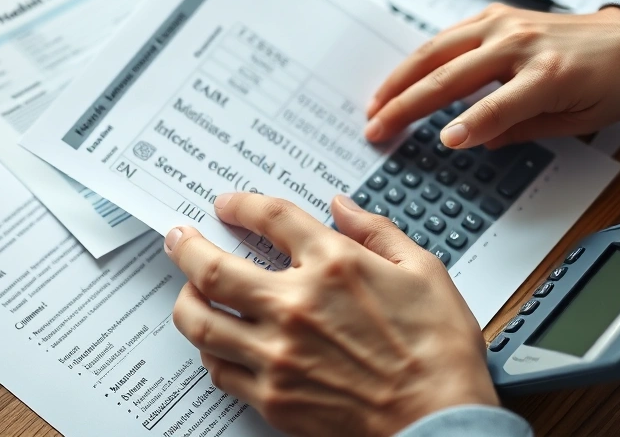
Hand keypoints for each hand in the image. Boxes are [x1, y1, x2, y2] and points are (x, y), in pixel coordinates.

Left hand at [164, 193, 496, 436]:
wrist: (441, 422)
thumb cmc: (438, 351)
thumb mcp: (424, 271)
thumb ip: (376, 231)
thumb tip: (341, 206)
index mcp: (334, 266)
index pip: (270, 218)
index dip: (242, 205)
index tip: (228, 205)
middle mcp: (295, 306)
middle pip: (211, 267)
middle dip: (185, 245)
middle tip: (178, 237)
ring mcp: (277, 355)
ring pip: (200, 320)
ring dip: (186, 298)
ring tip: (188, 289)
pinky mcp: (272, 398)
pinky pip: (218, 368)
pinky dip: (209, 349)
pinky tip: (216, 340)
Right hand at [364, 4, 619, 148]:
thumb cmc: (613, 83)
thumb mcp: (576, 121)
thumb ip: (521, 128)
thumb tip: (474, 139)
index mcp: (548, 75)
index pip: (496, 106)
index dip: (468, 127)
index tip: (440, 144)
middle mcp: (521, 43)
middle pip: (450, 76)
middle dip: (407, 105)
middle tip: (376, 128)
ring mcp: (505, 23)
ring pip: (438, 50)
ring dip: (401, 78)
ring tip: (375, 104)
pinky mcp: (497, 15)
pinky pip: (449, 36)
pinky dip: (421, 57)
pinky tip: (402, 76)